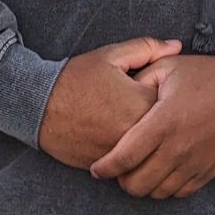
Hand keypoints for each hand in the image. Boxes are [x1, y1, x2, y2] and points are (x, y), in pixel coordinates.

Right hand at [37, 37, 180, 168]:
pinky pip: (132, 163)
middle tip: (147, 105)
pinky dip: (133, 152)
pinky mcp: (107, 168)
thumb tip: (177, 46)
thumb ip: (148, 48)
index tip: (159, 86)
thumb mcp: (111, 55)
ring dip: (150, 138)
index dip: (170, 93)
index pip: (174, 102)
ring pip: (151, 150)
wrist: (37, 106)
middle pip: (165, 129)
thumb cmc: (75, 78)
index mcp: (140, 103)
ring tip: (133, 120)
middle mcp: (135, 134)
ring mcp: (121, 154)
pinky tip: (122, 135)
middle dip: (162, 118)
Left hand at [88, 54, 214, 199]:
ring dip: (144, 185)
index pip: (124, 157)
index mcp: (163, 121)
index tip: (97, 168)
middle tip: (119, 169)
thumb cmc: (207, 75)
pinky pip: (180, 192)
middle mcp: (178, 147)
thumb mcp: (169, 67)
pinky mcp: (209, 170)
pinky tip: (163, 172)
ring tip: (140, 170)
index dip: (105, 167)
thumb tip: (118, 93)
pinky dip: (167, 188)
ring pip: (158, 192)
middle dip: (122, 180)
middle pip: (137, 184)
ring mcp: (195, 162)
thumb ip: (139, 79)